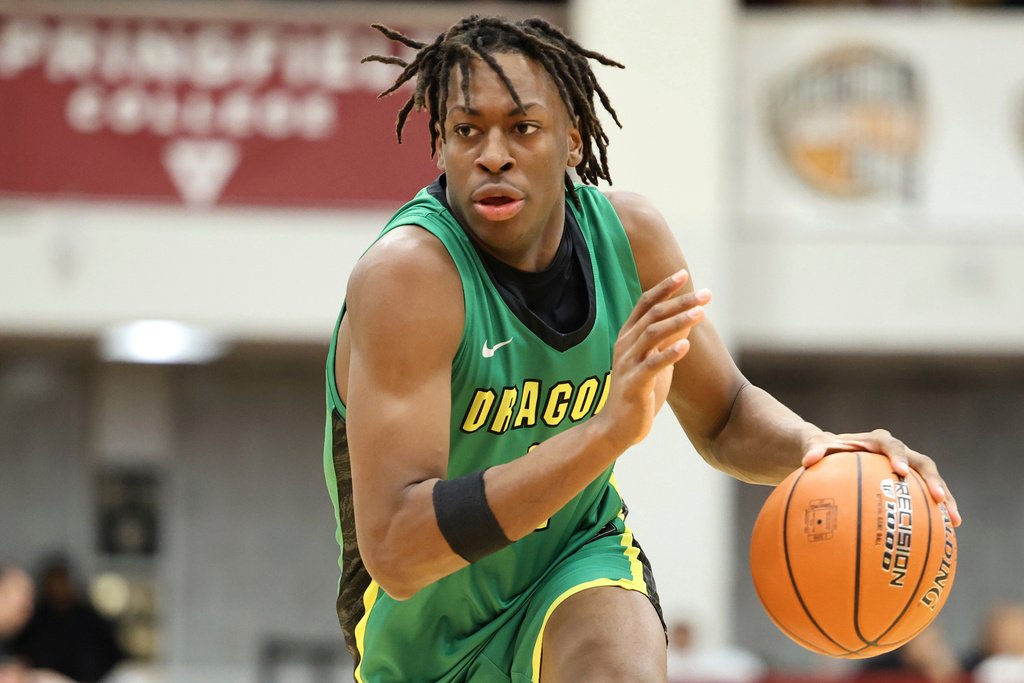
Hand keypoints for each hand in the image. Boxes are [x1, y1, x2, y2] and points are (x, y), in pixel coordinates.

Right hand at [596, 269, 710, 450]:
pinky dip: (669, 354)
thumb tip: (688, 319)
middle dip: (680, 302)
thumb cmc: (639, 392)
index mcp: (628, 337)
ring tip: (700, 313)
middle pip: (653, 315)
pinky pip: (652, 365)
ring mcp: (627, 364)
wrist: (616, 428)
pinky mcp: (634, 384)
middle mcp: (625, 345)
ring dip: (677, 322)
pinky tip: (686, 346)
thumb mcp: (654, 361)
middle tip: (705, 294)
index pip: (645, 304)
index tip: (683, 274)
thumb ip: (666, 341)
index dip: (663, 288)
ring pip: (652, 334)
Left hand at [802, 429, 961, 526]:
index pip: (892, 445)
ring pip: (932, 482)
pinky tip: (945, 536)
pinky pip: (925, 499)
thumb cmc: (824, 451)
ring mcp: (907, 469)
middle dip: (932, 481)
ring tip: (954, 521)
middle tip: (939, 499)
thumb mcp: (815, 446)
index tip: (900, 471)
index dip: (899, 457)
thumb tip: (807, 460)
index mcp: (877, 441)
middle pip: (922, 463)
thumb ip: (813, 449)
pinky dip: (935, 514)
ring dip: (945, 500)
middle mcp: (898, 453)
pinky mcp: (909, 485)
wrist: (832, 455)